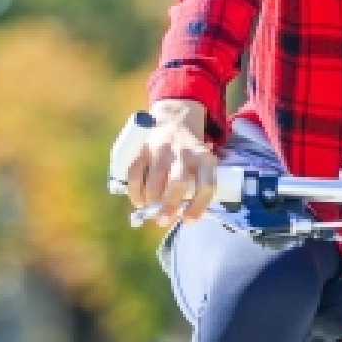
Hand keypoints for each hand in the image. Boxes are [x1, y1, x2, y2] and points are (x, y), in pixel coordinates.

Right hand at [124, 99, 217, 226]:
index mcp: (204, 159)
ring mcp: (162, 149)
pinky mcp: (144, 148)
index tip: (188, 220)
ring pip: (154, 181)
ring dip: (151, 201)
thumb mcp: (203, 163)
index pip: (206, 186)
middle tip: (163, 220)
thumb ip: (196, 186)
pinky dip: (134, 192)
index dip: (197, 207)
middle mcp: (184, 153)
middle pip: (178, 183)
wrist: (176, 120)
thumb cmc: (191, 153)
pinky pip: (135, 174)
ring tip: (151, 210)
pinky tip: (138, 201)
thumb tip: (180, 217)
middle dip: (169, 206)